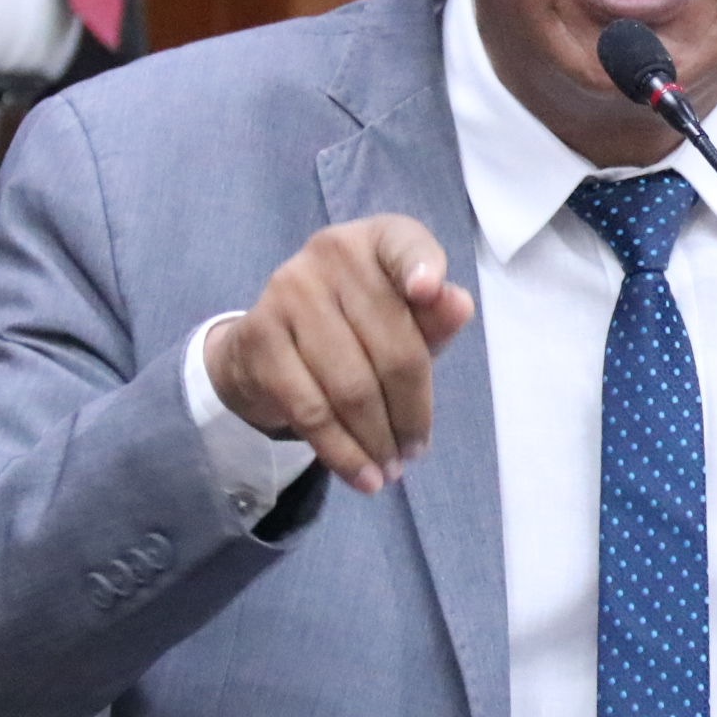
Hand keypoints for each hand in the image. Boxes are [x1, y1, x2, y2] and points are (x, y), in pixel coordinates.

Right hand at [204, 216, 475, 493]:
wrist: (265, 346)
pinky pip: (311, 409)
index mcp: (378, 239)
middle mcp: (332, 252)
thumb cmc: (356, 327)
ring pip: (351, 386)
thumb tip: (457, 303)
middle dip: (410, 412)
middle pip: (392, 346)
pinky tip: (362, 476)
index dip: (420, 265)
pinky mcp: (259, 335)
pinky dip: (342, 451)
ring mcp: (290, 290)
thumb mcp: (404, 322)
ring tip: (391, 470)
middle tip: (415, 451)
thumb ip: (434, 318)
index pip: (405, 244)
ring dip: (377, 440)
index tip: (429, 291)